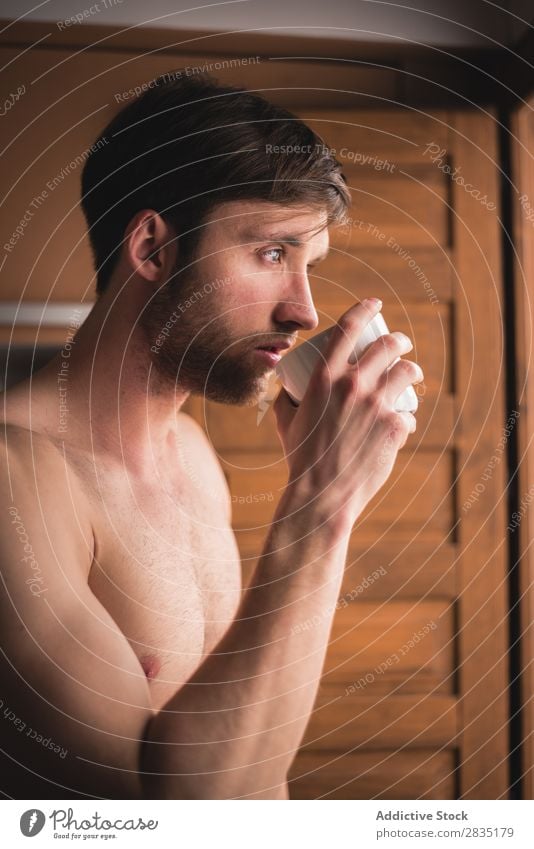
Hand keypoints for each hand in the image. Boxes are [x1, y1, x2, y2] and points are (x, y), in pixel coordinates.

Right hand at [273, 299, 423, 527]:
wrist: (321, 492)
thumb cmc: (301, 457)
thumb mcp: (286, 421)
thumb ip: (285, 399)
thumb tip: (285, 385)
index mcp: (324, 376)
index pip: (348, 328)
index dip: (365, 309)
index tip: (375, 305)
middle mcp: (352, 384)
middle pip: (387, 346)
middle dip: (398, 340)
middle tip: (400, 344)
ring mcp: (376, 403)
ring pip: (407, 372)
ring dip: (412, 369)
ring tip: (413, 373)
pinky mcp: (394, 425)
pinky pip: (409, 414)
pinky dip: (407, 417)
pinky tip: (404, 423)